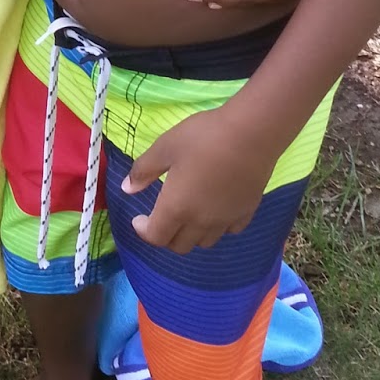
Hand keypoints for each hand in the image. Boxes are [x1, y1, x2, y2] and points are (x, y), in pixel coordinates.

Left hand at [124, 103, 270, 253]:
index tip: (139, 219)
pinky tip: (215, 209)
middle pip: (179, 246)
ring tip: (188, 214)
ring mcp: (225, 220)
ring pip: (204, 242)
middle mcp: (200, 222)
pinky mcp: (246, 213)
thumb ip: (144, 170)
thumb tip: (128, 189)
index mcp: (176, 208)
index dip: (144, 231)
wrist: (251, 133)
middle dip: (165, 236)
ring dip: (191, 234)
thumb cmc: (202, 137)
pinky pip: (228, 231)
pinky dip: (217, 227)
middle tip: (161, 216)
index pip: (156, 237)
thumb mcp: (165, 147)